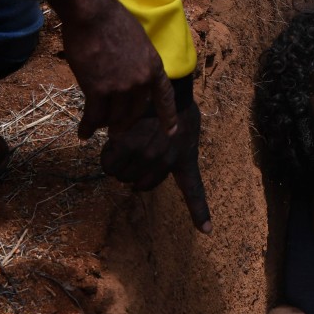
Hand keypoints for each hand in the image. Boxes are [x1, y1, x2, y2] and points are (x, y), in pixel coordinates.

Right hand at [50, 0, 176, 139]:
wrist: (92, 13)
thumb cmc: (111, 19)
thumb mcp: (137, 40)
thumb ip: (136, 60)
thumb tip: (127, 71)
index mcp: (153, 66)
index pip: (164, 96)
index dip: (168, 116)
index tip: (171, 132)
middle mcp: (141, 81)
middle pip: (134, 111)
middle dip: (124, 123)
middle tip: (116, 131)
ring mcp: (121, 87)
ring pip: (113, 115)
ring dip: (105, 124)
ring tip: (97, 128)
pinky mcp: (98, 90)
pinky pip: (94, 115)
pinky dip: (88, 127)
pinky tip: (83, 134)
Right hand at [100, 100, 211, 232]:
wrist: (165, 83)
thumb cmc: (175, 102)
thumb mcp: (185, 127)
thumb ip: (177, 145)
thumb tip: (159, 153)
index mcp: (185, 160)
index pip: (195, 193)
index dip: (200, 213)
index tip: (207, 231)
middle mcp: (167, 163)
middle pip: (138, 185)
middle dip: (130, 173)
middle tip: (132, 152)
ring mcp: (148, 155)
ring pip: (121, 175)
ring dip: (117, 163)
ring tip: (122, 143)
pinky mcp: (128, 145)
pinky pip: (108, 164)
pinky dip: (106, 157)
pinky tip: (110, 143)